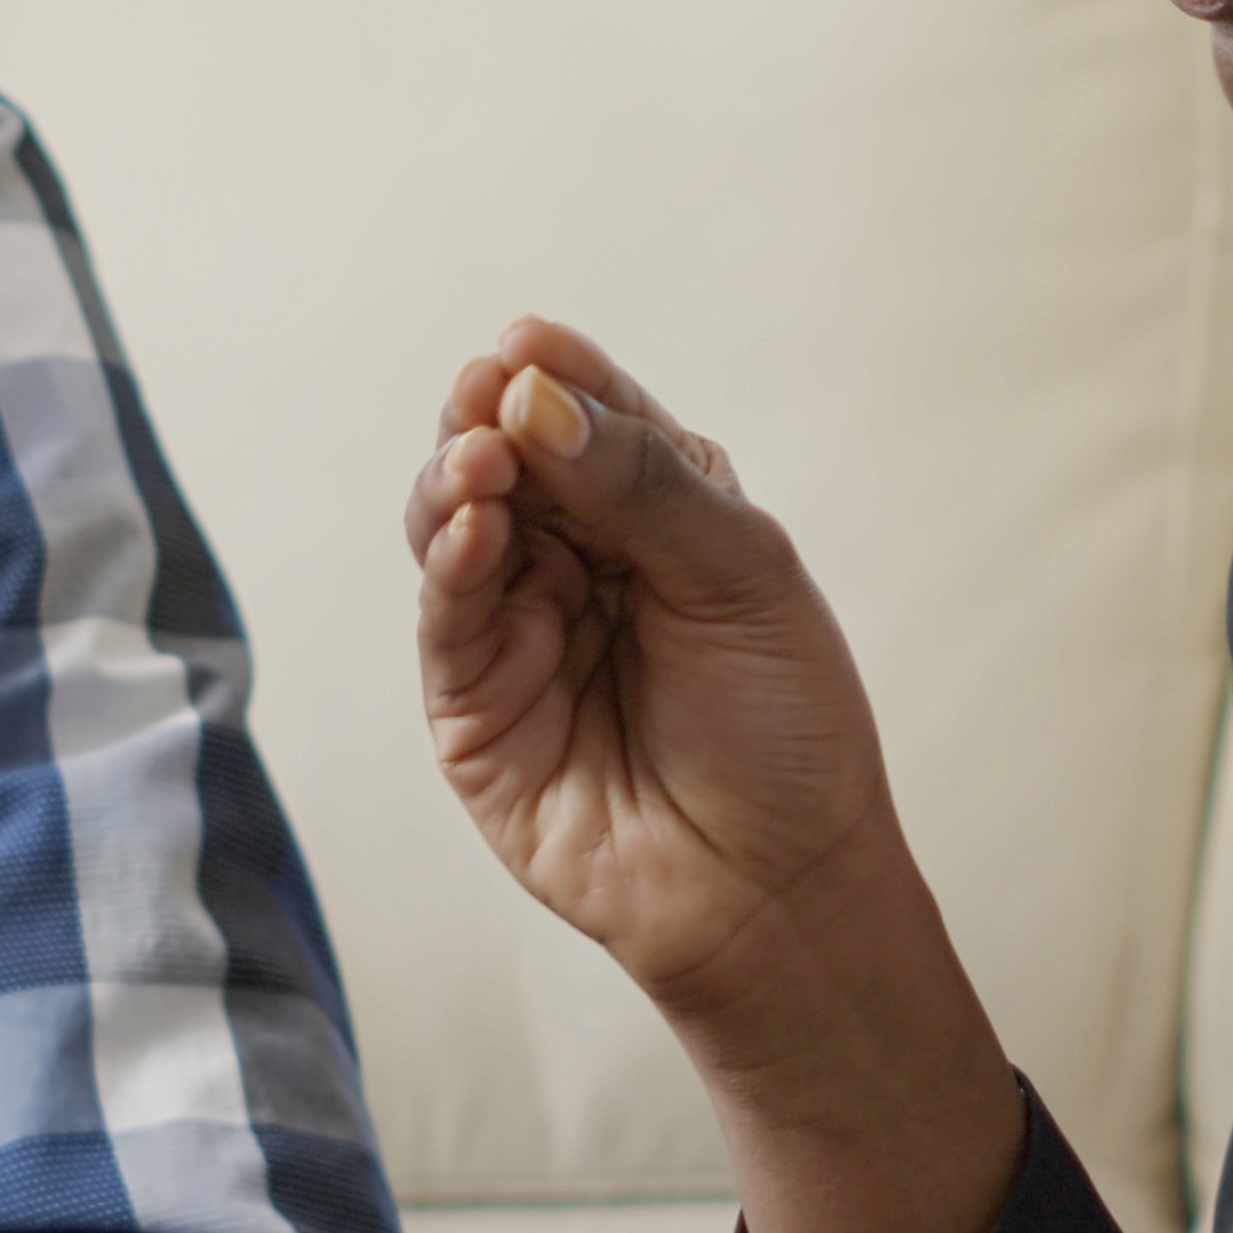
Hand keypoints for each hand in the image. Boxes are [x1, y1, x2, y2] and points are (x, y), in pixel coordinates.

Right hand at [409, 320, 910, 1024]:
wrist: (779, 889)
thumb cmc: (785, 733)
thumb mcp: (742, 577)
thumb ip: (643, 485)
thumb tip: (536, 398)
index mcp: (656, 511)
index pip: (587, 415)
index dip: (553, 374)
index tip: (528, 343)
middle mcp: (578, 559)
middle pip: (502, 455)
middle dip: (489, 416)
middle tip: (490, 390)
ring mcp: (518, 630)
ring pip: (454, 524)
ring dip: (456, 479)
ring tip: (479, 458)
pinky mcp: (473, 708)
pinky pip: (447, 617)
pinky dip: (450, 562)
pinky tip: (472, 526)